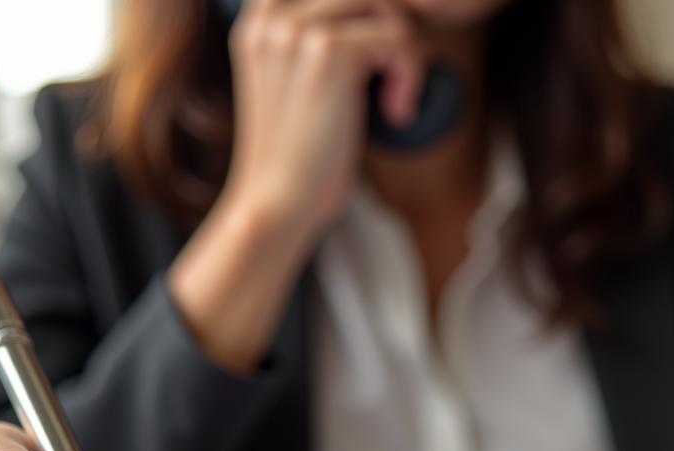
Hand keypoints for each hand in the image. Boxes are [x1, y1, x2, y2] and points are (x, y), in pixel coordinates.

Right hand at [224, 0, 427, 242]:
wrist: (277, 208)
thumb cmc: (298, 162)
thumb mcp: (303, 87)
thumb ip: (328, 44)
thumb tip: (393, 13)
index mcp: (263, 18)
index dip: (374, 9)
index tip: (394, 44)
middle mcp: (273, 15)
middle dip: (400, 23)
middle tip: (404, 74)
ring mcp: (295, 31)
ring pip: (387, 6)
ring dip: (407, 50)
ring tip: (397, 98)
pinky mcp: (326, 55)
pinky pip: (398, 37)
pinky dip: (411, 75)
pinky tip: (396, 113)